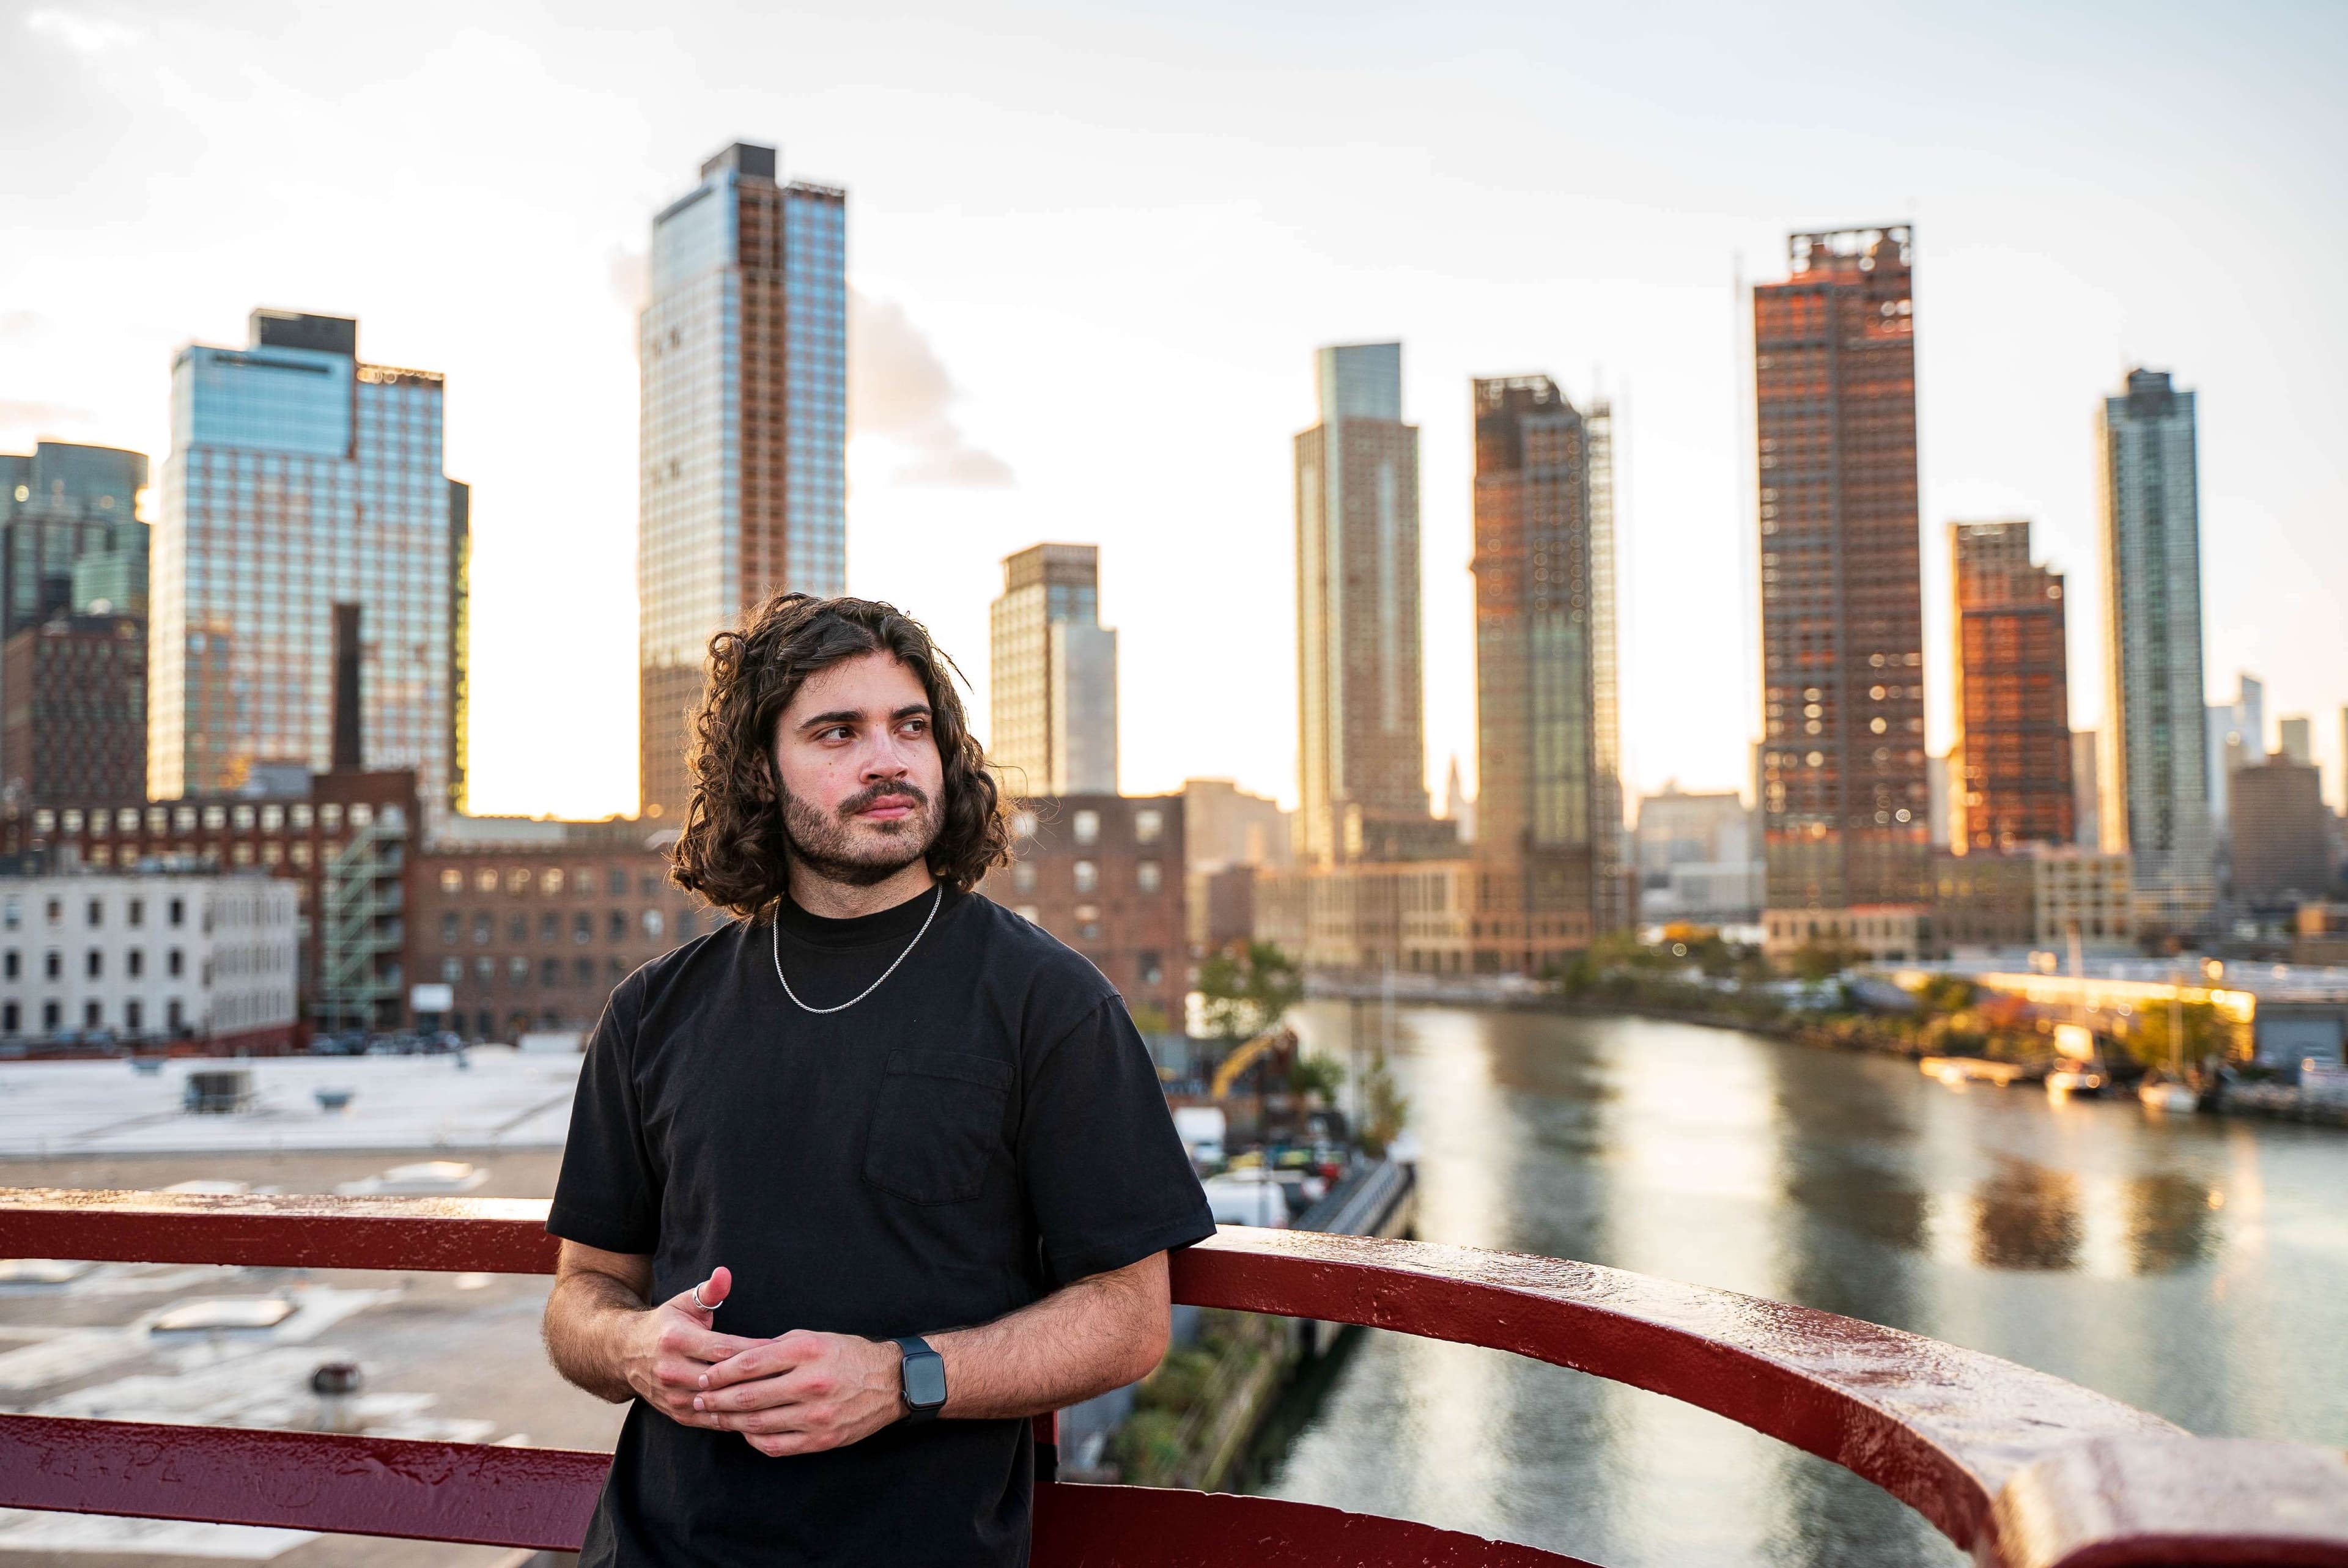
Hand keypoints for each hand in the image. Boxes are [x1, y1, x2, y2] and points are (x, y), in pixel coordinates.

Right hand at [621, 1267, 769, 1428]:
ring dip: (748, 1401)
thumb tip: (725, 1273)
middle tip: (788, 1376)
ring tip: (779, 1397)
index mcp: (677, 1340)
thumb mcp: (685, 1302)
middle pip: (722, 1379)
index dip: (754, 1350)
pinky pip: (710, 1420)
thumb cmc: (667, 1323)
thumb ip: (710, 1290)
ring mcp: (672, 1395)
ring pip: (718, 1403)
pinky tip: (758, 1413)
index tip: (782, 1349)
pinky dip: (734, 1418)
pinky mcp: (675, 1413)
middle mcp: (672, 1370)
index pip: (724, 1349)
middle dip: (756, 1378)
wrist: (626, 1353)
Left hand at [693, 1329, 906, 1456]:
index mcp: (806, 1351)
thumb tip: (733, 1358)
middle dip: (716, 1399)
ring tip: (713, 1417)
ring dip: (729, 1421)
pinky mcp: (821, 1439)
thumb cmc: (846, 1355)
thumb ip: (774, 1348)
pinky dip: (753, 1440)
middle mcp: (810, 1383)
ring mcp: (815, 1415)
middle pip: (748, 1396)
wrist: (890, 1382)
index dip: (719, 1372)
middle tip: (697, 1399)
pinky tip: (744, 1432)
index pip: (749, 1363)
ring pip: (757, 1423)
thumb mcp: (812, 1338)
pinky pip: (775, 1445)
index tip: (703, 1376)